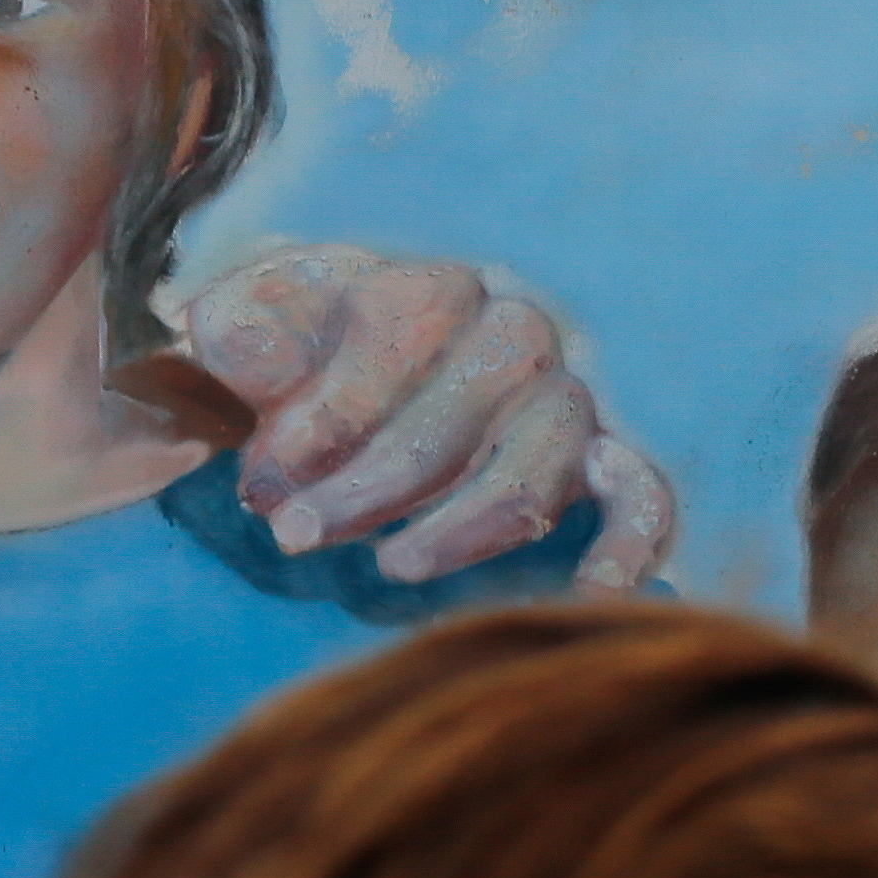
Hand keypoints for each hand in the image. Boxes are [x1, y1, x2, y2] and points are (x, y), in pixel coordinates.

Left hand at [181, 246, 675, 592]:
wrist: (341, 359)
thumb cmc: (293, 347)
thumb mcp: (247, 323)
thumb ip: (237, 331)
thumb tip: (248, 363)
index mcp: (430, 288)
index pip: (396, 341)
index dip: (328, 416)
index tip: (264, 477)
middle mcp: (514, 333)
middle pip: (458, 419)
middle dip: (367, 487)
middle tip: (291, 535)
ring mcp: (562, 400)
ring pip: (534, 472)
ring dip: (457, 531)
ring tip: (390, 566)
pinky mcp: (597, 462)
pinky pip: (640, 499)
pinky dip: (631, 545)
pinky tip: (595, 590)